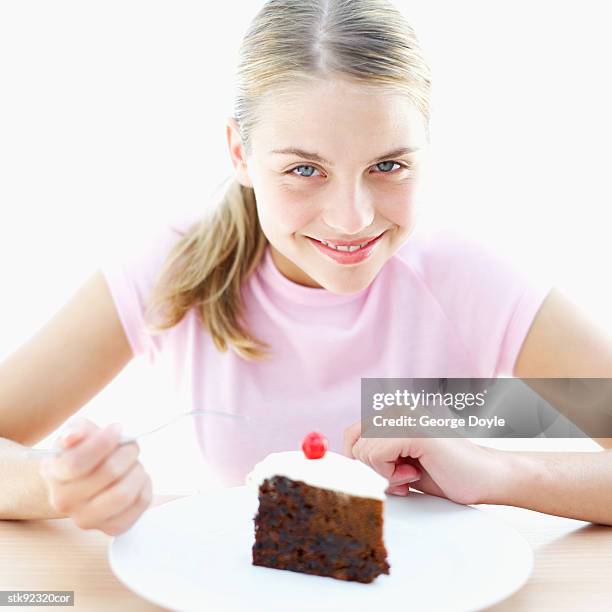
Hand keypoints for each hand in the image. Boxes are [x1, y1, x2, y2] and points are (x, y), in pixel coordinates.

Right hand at [39, 417, 151, 534]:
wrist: (84, 482)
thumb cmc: (84, 452)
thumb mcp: (78, 433)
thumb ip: (77, 430)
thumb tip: (73, 437)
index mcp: (53, 473)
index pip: (76, 462)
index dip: (103, 442)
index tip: (117, 428)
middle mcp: (64, 501)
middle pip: (108, 472)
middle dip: (127, 451)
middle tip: (131, 445)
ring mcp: (86, 519)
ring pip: (124, 492)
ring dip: (137, 469)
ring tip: (134, 463)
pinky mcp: (111, 528)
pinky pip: (140, 503)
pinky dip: (145, 485)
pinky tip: (136, 478)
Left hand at [343, 420, 505, 504]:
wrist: (488, 478)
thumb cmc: (447, 473)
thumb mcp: (400, 464)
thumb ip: (375, 456)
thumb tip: (343, 464)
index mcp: (393, 413)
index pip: (351, 435)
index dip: (361, 462)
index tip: (386, 475)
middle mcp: (396, 409)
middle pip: (353, 443)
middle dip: (372, 470)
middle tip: (401, 478)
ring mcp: (404, 416)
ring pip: (362, 451)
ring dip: (383, 474)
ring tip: (411, 475)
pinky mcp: (412, 429)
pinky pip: (376, 455)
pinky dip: (389, 475)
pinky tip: (413, 475)